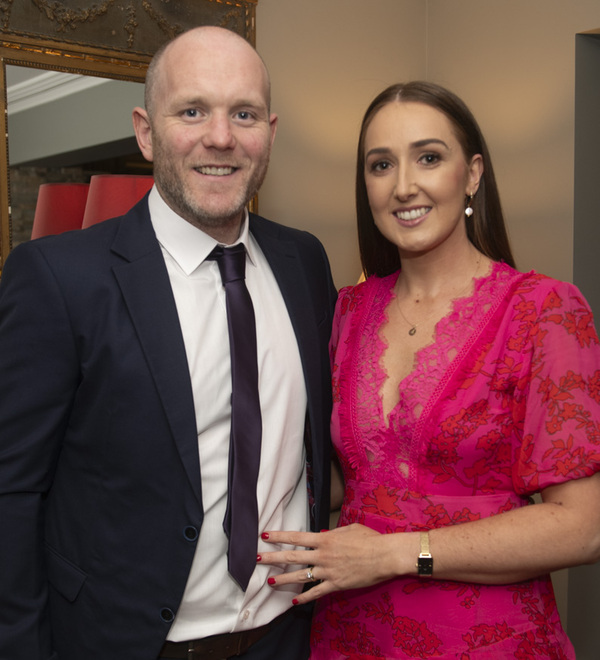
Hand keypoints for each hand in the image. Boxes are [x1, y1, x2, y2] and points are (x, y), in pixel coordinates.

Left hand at [258, 524, 402, 604]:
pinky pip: (316, 592)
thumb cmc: (369, 539)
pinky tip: (294, 601)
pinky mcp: (336, 584)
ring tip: (269, 582)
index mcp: (325, 539)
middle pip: (292, 556)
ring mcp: (328, 571)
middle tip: (257, 558)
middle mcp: (323, 555)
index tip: (265, 536)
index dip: (279, 536)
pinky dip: (304, 597)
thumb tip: (322, 535)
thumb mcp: (349, 529)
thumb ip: (333, 533)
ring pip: (300, 576)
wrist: (384, 555)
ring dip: (283, 579)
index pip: (296, 537)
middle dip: (273, 557)